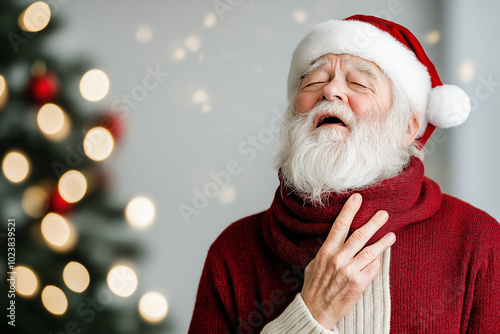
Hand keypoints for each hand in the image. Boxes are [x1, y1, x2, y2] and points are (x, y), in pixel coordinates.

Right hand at [301, 193, 395, 328]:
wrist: (316, 311)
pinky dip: (377, 261)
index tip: (357, 198)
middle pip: (359, 235)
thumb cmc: (314, 287)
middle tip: (383, 213)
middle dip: (373, 222)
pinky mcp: (359, 284)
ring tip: (392, 234)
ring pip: (371, 251)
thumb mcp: (314, 264)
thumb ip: (327, 252)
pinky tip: (381, 256)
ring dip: (383, 242)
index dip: (349, 210)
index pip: (339, 225)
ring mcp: (349, 271)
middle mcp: (338, 259)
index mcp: (326, 251)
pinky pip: (372, 268)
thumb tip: (336, 240)